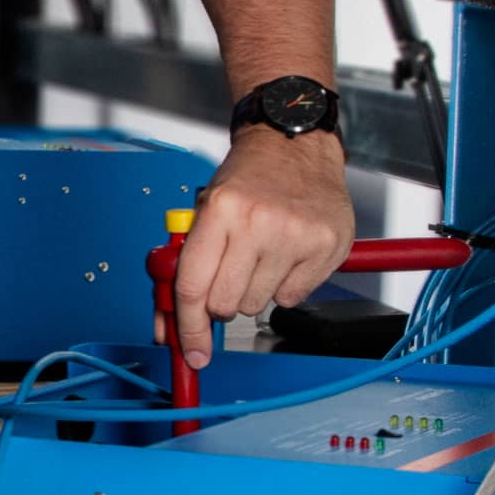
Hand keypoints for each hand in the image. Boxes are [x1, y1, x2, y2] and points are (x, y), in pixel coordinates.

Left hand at [174, 131, 360, 366]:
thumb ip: (186, 265)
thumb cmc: (247, 179)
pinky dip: (285, 286)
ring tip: (261, 255)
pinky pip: (292, 298)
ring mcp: (295, 235)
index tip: (192, 350)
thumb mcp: (206, 208)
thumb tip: (169, 326)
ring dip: (254, 291)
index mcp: (220, 209)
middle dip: (221, 302)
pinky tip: (286, 255)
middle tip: (230, 276)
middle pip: (225, 304)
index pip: (193, 286)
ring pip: (258, 305)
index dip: (188, 326)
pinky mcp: (325, 246)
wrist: (293, 143)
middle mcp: (258, 222)